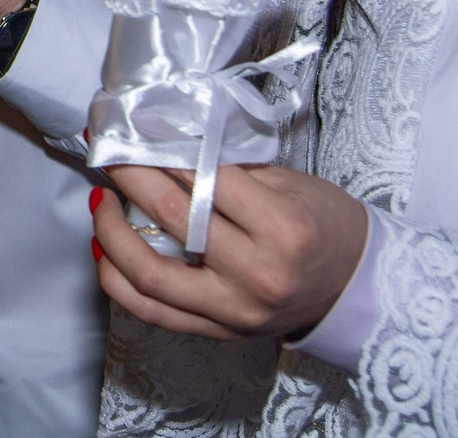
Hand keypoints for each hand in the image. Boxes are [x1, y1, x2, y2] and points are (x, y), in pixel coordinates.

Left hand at [92, 164, 370, 338]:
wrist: (357, 285)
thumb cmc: (326, 225)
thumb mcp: (290, 183)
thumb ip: (230, 167)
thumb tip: (166, 139)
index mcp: (283, 228)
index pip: (204, 179)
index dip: (159, 149)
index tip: (131, 127)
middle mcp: (258, 274)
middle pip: (173, 218)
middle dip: (129, 176)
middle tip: (106, 149)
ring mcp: (236, 310)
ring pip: (150, 274)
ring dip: (111, 232)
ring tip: (101, 199)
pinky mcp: (220, 331)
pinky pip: (152, 311)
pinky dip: (118, 279)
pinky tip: (105, 249)